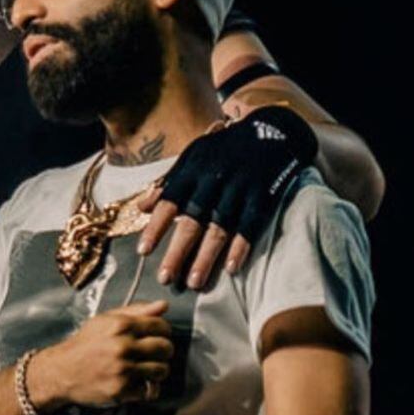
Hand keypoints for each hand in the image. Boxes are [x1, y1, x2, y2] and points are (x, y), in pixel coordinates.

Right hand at [31, 301, 173, 411]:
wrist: (61, 371)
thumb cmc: (85, 344)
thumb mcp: (106, 321)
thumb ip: (136, 311)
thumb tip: (164, 305)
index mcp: (121, 325)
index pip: (161, 326)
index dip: (163, 332)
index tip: (157, 337)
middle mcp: (123, 346)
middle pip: (165, 348)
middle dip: (164, 352)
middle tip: (155, 355)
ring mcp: (123, 369)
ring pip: (162, 370)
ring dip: (159, 371)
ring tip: (148, 370)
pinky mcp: (121, 390)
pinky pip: (150, 390)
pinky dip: (148, 388)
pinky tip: (139, 384)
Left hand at [135, 105, 318, 289]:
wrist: (272, 130)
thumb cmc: (225, 150)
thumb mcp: (194, 157)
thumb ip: (169, 183)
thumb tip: (141, 207)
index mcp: (194, 170)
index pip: (169, 201)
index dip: (156, 227)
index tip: (143, 251)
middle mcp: (214, 179)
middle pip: (192, 220)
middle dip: (178, 251)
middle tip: (165, 278)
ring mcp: (240, 188)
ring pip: (220, 227)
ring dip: (206, 257)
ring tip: (194, 283)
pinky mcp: (263, 195)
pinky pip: (250, 225)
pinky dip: (241, 246)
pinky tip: (230, 269)